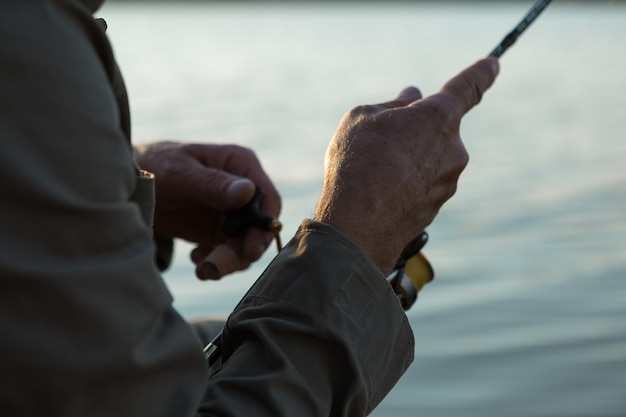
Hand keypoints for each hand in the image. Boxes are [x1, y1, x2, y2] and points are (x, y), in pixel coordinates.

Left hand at [134, 142, 280, 279]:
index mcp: (241, 165)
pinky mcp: (218, 231)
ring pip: (244, 245)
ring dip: (227, 262)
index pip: (267, 198)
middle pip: (258, 228)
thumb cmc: (155, 165)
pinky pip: (228, 253)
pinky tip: (196, 259)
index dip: (264, 226)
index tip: (251, 249)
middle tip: (216, 267)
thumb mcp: (180, 173)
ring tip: (203, 269)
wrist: (131, 182)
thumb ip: (212, 184)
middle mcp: (242, 190)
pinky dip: (215, 262)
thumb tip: (247, 192)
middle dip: (241, 251)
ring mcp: (231, 213)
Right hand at [315, 58, 499, 273]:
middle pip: (435, 129)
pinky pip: (420, 185)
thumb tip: (411, 100)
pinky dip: (403, 184)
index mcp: (439, 116)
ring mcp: (447, 182)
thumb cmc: (358, 162)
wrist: (358, 225)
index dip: (480, 73)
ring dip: (405, 160)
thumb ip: (392, 105)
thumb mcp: (362, 117)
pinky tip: (377, 192)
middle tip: (378, 140)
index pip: (467, 87)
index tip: (493, 65)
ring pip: (427, 160)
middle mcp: (453, 149)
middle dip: (413, 130)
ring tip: (371, 171)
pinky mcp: (436, 207)